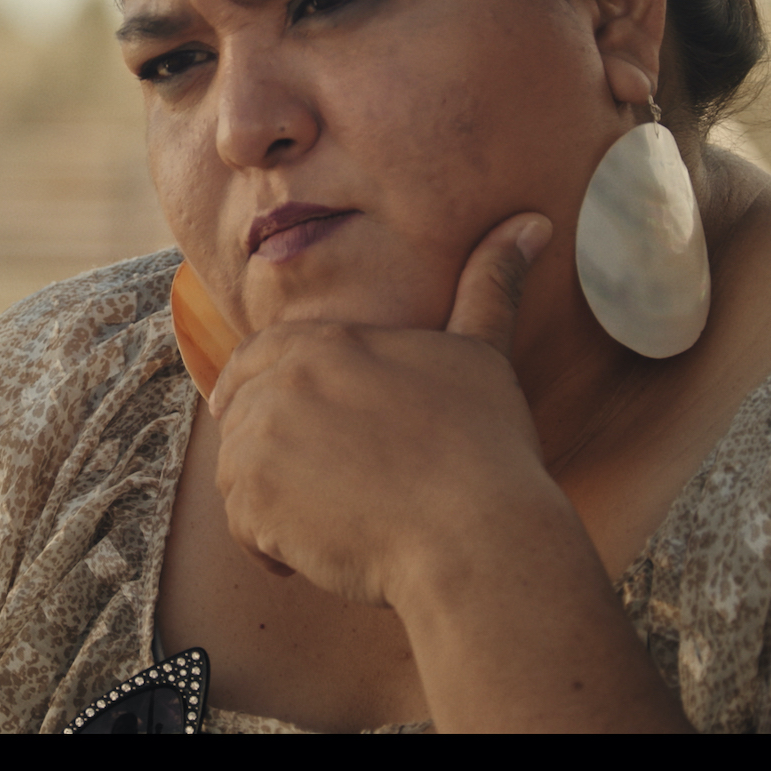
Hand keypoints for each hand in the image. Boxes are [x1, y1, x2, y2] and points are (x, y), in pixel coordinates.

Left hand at [207, 212, 559, 608]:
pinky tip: (328, 546)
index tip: (300, 428)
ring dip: (277, 501)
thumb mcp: (483, 354)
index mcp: (321, 342)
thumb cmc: (484, 448)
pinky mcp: (253, 506)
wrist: (477, 536)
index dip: (273, 394)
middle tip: (329, 483)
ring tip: (339, 515)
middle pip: (243, 418)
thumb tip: (531, 223)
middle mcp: (278, 384)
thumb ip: (488, 286)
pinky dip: (275, 547)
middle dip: (274, 451)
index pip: (258, 358)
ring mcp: (258, 444)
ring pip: (239, 475)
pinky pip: (242, 530)